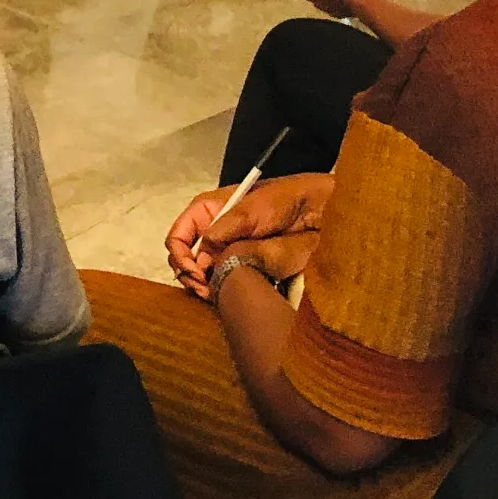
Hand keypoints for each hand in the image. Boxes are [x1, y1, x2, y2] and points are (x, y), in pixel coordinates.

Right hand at [166, 173, 333, 298]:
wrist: (318, 212)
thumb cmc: (284, 201)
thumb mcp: (253, 208)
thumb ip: (225, 228)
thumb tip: (201, 255)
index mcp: (208, 213)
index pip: (179, 234)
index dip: (180, 253)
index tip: (195, 271)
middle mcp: (213, 234)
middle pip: (185, 258)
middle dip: (189, 275)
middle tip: (204, 288)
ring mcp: (228, 253)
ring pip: (200, 275)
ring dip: (202, 287)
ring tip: (213, 294)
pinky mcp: (243, 269)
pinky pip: (222, 284)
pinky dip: (219, 292)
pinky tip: (225, 296)